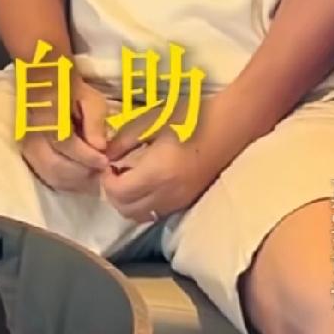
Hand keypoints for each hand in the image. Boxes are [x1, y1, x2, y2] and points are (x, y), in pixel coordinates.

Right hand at [19, 73, 112, 193]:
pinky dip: (63, 182)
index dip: (87, 157)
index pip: (66, 143)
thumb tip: (99, 147)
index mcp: (48, 116)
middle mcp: (33, 134)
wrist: (44, 84)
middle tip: (100, 171)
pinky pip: (44, 176)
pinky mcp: (28, 155)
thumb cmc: (71, 90)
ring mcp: (27, 147)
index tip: (105, 161)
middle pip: (55, 166)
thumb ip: (95, 122)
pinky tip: (78, 177)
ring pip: (49, 175)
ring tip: (91, 174)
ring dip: (73, 181)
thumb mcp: (90, 99)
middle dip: (82, 173)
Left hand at [101, 122, 218, 222]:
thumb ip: (123, 141)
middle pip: (126, 210)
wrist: (228, 127)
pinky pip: (157, 212)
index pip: (118, 192)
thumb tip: (106, 155)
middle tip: (114, 172)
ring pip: (141, 215)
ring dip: (128, 201)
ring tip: (129, 177)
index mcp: (156, 173)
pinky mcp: (187, 201)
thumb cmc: (189, 118)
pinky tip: (147, 182)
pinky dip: (144, 203)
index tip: (107, 163)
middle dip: (113, 193)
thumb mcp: (150, 122)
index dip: (106, 180)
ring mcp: (178, 201)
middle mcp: (167, 194)